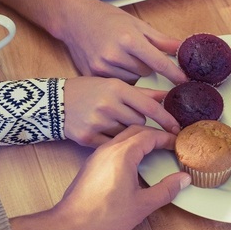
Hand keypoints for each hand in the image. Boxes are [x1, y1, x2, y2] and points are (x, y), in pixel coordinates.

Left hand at [55, 126, 188, 229]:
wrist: (71, 223)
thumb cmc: (104, 215)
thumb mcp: (142, 205)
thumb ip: (166, 190)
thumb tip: (183, 179)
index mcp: (123, 154)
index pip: (150, 136)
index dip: (167, 138)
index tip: (179, 143)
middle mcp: (109, 148)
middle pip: (136, 130)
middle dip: (155, 134)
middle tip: (170, 143)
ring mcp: (98, 155)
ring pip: (123, 136)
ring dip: (141, 138)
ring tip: (155, 149)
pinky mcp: (92, 163)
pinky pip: (114, 145)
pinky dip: (129, 145)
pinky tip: (134, 160)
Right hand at [57, 0, 187, 84]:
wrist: (74, 18)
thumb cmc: (108, 18)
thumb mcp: (136, 24)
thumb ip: (160, 39)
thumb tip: (182, 49)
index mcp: (129, 39)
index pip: (159, 62)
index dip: (174, 73)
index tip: (185, 81)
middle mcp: (114, 55)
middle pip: (146, 73)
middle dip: (146, 65)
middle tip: (135, 53)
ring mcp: (101, 67)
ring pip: (132, 80)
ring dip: (132, 72)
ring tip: (121, 56)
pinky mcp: (92, 74)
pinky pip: (116, 84)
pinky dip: (119, 77)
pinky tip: (112, 63)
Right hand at [63, 77, 179, 146]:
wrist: (53, 102)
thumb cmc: (87, 90)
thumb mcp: (114, 84)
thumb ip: (141, 91)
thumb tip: (166, 96)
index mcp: (117, 88)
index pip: (150, 107)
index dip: (166, 119)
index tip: (177, 128)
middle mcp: (108, 104)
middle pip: (140, 123)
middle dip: (140, 123)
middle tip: (129, 118)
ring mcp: (97, 122)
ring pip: (127, 135)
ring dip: (126, 132)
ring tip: (113, 122)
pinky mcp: (87, 137)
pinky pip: (112, 145)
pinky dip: (113, 142)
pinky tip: (105, 132)